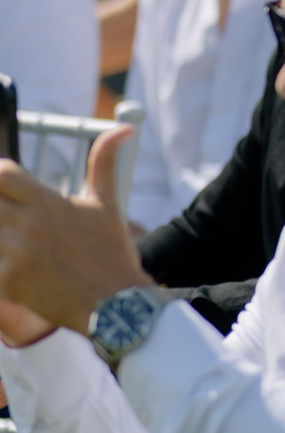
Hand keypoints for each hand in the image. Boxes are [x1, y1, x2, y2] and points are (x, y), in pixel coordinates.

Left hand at [0, 128, 152, 337]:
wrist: (116, 304)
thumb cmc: (111, 252)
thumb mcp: (106, 204)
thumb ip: (104, 162)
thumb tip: (123, 128)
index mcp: (49, 202)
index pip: (2, 173)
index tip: (4, 191)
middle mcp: (28, 224)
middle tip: (7, 220)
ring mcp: (15, 253)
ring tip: (9, 242)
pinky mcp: (8, 280)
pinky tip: (9, 266)